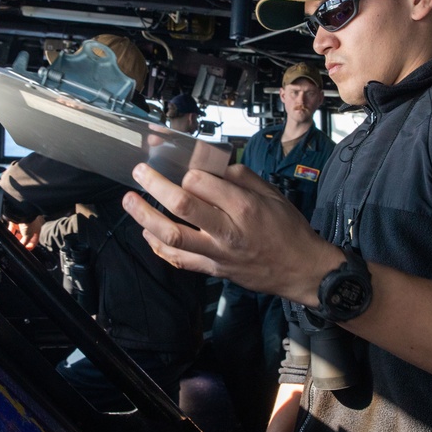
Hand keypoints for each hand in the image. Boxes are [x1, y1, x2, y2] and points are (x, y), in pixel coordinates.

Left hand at [7, 215, 43, 249]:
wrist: (22, 212)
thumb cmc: (29, 221)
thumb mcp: (29, 235)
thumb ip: (25, 242)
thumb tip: (21, 247)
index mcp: (36, 230)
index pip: (34, 241)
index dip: (30, 246)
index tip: (26, 250)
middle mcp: (30, 227)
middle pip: (26, 237)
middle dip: (22, 242)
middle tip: (19, 246)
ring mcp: (22, 224)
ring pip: (18, 234)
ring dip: (16, 238)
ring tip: (14, 243)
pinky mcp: (15, 222)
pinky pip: (12, 229)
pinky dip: (10, 233)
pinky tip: (9, 237)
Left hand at [123, 163, 338, 304]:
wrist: (301, 269)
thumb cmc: (288, 229)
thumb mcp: (271, 194)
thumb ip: (239, 176)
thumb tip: (211, 162)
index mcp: (244, 207)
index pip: (202, 182)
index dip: (185, 169)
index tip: (175, 161)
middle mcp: (227, 231)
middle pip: (182, 206)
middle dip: (155, 186)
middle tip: (139, 172)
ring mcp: (217, 254)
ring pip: (172, 236)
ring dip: (145, 217)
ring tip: (130, 201)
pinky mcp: (212, 270)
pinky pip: (178, 260)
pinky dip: (158, 246)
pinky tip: (147, 232)